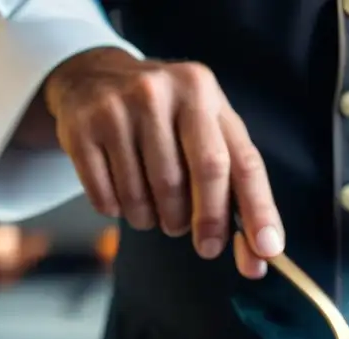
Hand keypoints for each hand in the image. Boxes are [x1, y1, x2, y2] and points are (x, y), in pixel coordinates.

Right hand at [43, 47, 283, 277]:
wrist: (92, 77)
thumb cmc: (165, 118)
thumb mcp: (204, 128)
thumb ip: (235, 183)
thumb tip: (262, 251)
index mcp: (204, 93)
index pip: (242, 162)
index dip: (259, 209)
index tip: (267, 250)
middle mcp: (163, 92)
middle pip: (203, 172)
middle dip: (210, 220)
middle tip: (207, 247)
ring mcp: (119, 107)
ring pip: (151, 193)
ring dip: (158, 220)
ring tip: (159, 212)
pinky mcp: (82, 128)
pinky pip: (109, 198)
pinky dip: (122, 211)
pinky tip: (124, 198)